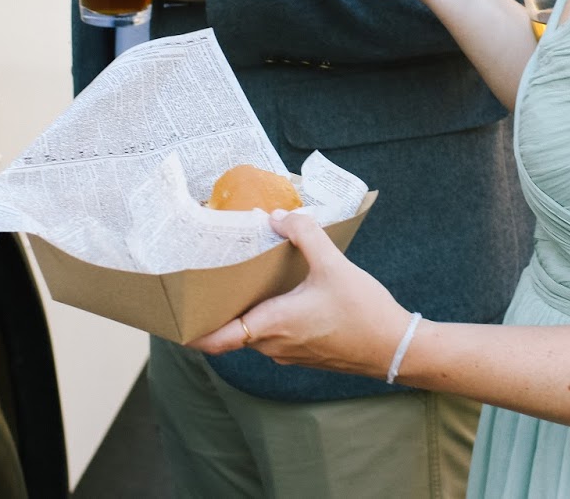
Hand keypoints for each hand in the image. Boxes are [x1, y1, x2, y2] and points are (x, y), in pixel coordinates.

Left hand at [190, 210, 412, 379]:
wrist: (396, 348)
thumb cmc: (363, 312)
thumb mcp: (333, 265)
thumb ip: (304, 234)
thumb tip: (279, 216)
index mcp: (272, 325)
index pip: (215, 339)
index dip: (189, 329)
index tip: (173, 313)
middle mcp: (273, 345)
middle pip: (232, 330)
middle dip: (220, 307)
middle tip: (210, 277)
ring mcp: (289, 353)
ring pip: (254, 332)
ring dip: (247, 310)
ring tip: (246, 278)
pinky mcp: (305, 354)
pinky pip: (274, 335)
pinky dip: (268, 316)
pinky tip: (281, 292)